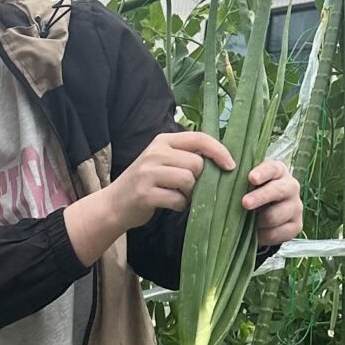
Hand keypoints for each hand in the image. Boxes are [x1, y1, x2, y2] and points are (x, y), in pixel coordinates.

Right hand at [65, 130, 233, 263]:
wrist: (114, 204)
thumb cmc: (145, 183)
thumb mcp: (162, 161)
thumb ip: (185, 156)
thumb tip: (221, 160)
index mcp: (163, 141)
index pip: (199, 138)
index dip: (219, 151)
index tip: (231, 166)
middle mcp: (155, 153)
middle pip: (197, 164)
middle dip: (200, 180)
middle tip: (189, 188)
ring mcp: (148, 173)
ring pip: (189, 181)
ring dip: (190, 194)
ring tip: (179, 196)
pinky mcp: (145, 194)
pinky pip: (178, 200)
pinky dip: (180, 206)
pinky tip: (171, 205)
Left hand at [243, 158, 303, 249]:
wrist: (263, 215)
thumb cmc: (251, 194)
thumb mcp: (246, 184)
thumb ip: (239, 179)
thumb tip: (224, 174)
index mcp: (278, 171)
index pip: (273, 168)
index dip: (263, 173)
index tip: (251, 178)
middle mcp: (291, 186)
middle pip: (278, 191)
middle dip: (260, 197)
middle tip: (245, 203)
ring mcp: (296, 206)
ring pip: (274, 215)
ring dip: (257, 221)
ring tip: (247, 222)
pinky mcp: (297, 225)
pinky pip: (276, 233)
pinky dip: (262, 235)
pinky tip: (255, 233)